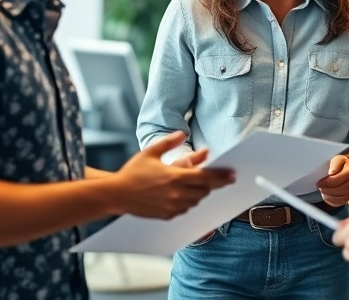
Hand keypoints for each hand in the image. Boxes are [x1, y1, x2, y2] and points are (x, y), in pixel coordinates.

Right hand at [111, 131, 234, 218]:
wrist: (116, 194)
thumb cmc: (133, 172)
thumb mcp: (151, 152)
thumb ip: (170, 142)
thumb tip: (184, 134)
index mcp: (174, 177)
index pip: (206, 178)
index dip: (221, 177)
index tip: (232, 175)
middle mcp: (175, 194)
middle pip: (204, 190)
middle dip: (210, 184)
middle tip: (212, 177)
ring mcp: (171, 207)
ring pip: (196, 201)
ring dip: (199, 192)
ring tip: (194, 183)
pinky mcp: (166, 216)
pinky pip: (186, 209)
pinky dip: (188, 202)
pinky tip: (182, 194)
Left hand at [316, 155, 348, 206]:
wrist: (348, 169)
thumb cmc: (341, 165)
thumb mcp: (338, 159)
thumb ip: (334, 164)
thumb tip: (331, 173)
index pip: (337, 180)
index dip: (326, 182)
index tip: (319, 182)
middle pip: (338, 190)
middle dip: (326, 189)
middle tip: (320, 186)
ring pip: (338, 198)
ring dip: (327, 195)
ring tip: (323, 190)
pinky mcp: (348, 198)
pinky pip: (338, 203)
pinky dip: (330, 200)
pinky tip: (327, 195)